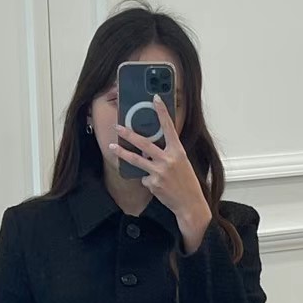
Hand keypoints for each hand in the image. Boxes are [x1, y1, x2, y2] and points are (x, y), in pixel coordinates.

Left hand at [112, 96, 211, 240]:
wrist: (190, 204)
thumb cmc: (187, 183)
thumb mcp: (182, 163)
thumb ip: (168, 153)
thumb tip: (148, 149)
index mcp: (178, 151)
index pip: (169, 127)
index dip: (162, 112)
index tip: (155, 99)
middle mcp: (169, 159)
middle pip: (145, 143)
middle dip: (129, 134)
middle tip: (118, 127)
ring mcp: (160, 172)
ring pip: (137, 159)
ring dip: (122, 153)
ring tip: (112, 146)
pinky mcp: (153, 183)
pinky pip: (144, 178)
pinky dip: (149, 181)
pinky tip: (158, 186)